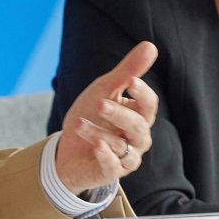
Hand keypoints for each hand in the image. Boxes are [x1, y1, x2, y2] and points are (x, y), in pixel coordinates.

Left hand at [55, 41, 157, 195]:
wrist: (68, 148)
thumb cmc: (91, 114)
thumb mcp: (105, 89)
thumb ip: (127, 71)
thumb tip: (150, 46)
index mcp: (138, 114)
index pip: (149, 105)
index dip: (142, 93)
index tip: (130, 81)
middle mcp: (137, 137)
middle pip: (139, 126)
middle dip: (119, 114)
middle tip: (100, 103)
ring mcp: (125, 156)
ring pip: (123, 146)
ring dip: (99, 133)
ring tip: (79, 123)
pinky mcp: (111, 172)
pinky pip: (114, 166)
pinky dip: (105, 155)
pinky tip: (95, 145)